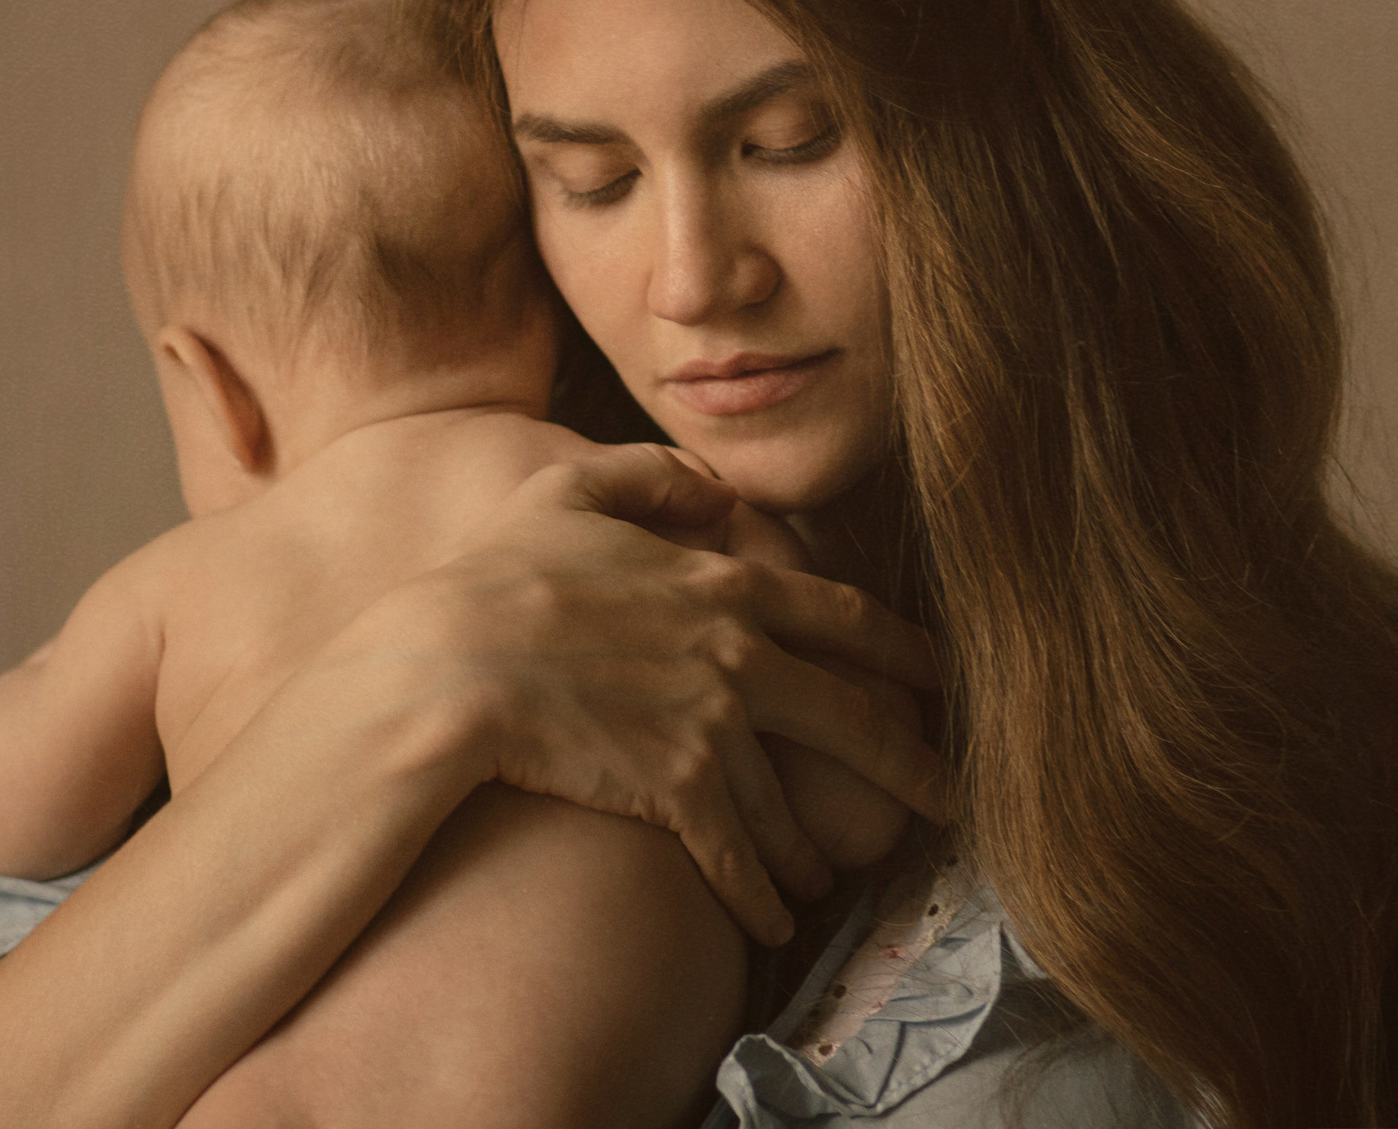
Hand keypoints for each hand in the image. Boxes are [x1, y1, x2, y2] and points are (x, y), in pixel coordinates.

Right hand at [342, 444, 950, 944]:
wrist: (448, 666)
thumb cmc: (495, 575)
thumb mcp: (568, 491)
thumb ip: (648, 477)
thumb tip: (711, 489)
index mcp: (722, 584)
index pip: (842, 617)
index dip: (903, 649)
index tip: (942, 677)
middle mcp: (736, 656)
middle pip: (852, 714)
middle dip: (910, 762)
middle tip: (949, 798)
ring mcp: (710, 727)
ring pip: (793, 802)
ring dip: (817, 849)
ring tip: (834, 879)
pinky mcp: (675, 792)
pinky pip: (737, 857)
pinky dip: (761, 894)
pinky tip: (776, 921)